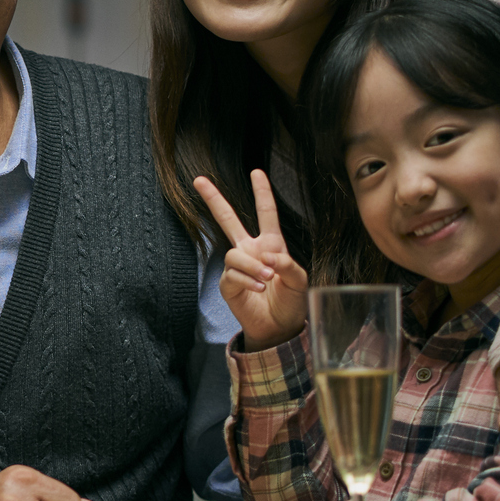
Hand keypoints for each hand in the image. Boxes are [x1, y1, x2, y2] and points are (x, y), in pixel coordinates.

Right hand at [194, 170, 308, 350]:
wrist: (279, 327)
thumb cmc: (291, 302)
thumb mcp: (300, 281)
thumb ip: (288, 264)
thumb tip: (269, 256)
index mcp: (270, 245)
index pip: (265, 213)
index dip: (262, 192)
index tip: (256, 172)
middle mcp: (250, 251)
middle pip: (227, 220)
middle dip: (213, 199)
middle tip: (199, 180)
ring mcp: (237, 267)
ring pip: (234, 254)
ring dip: (252, 265)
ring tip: (267, 278)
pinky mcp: (228, 284)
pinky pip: (232, 275)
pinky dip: (247, 280)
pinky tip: (258, 288)